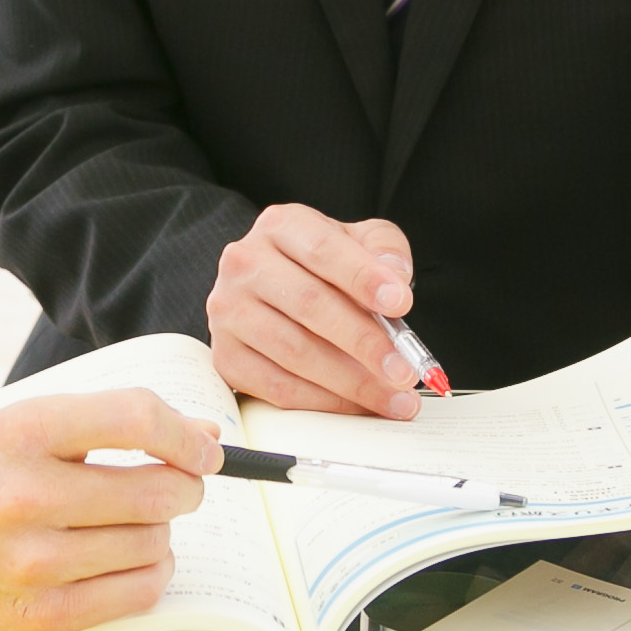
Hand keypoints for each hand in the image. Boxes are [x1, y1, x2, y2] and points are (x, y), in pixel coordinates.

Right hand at [0, 389, 218, 630]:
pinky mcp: (37, 617)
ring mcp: (31, 563)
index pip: (136, 419)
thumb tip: (202, 436)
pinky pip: (136, 595)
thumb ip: (110, 423)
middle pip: (158, 491)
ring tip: (126, 527)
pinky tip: (123, 562)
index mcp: (23, 433)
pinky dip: (147, 576)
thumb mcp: (23, 426)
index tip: (205, 448)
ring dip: (157, 535)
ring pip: (153, 545)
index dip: (186, 435)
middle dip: (182, 488)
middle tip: (173, 488)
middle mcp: (25, 496)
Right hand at [206, 205, 424, 417]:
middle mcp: (245, 264)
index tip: (401, 302)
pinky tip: (359, 404)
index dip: (363, 277)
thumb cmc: (323, 266)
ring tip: (394, 396)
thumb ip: (384, 249)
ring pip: (294, 352)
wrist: (274, 288)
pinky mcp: (226, 355)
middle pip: (309, 304)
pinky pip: (278, 387)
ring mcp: (229, 311)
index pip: (323, 250)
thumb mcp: (358, 241)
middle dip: (364, 341)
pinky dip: (324, 401)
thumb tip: (396, 276)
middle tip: (405, 369)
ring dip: (351, 381)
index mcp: (281, 226)